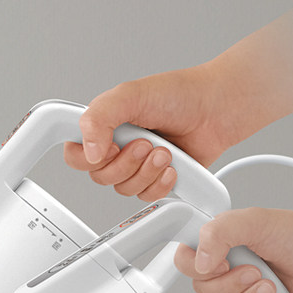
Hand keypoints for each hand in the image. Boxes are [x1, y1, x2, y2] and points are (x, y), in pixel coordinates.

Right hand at [64, 5, 292, 202]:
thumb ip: (100, 117)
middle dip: (126, 163)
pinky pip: (146, 197)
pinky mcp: (156, 181)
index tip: (109, 146)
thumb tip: (90, 151)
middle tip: (145, 143)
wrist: (218, 110)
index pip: (75, 155)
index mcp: (104, 126)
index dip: (88, 157)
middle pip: (100, 177)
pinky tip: (172, 167)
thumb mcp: (131, 94)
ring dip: (146, 172)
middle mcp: (117, 148)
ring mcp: (136, 166)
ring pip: (123, 190)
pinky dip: (161, 184)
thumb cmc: (180, 95)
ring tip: (165, 151)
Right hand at [174, 207, 292, 292]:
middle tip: (255, 271)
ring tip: (270, 285)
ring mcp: (239, 290)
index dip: (197, 265)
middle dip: (230, 283)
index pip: (184, 258)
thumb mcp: (257, 220)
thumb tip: (199, 261)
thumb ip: (220, 232)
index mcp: (220, 241)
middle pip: (201, 288)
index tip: (221, 262)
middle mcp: (226, 266)